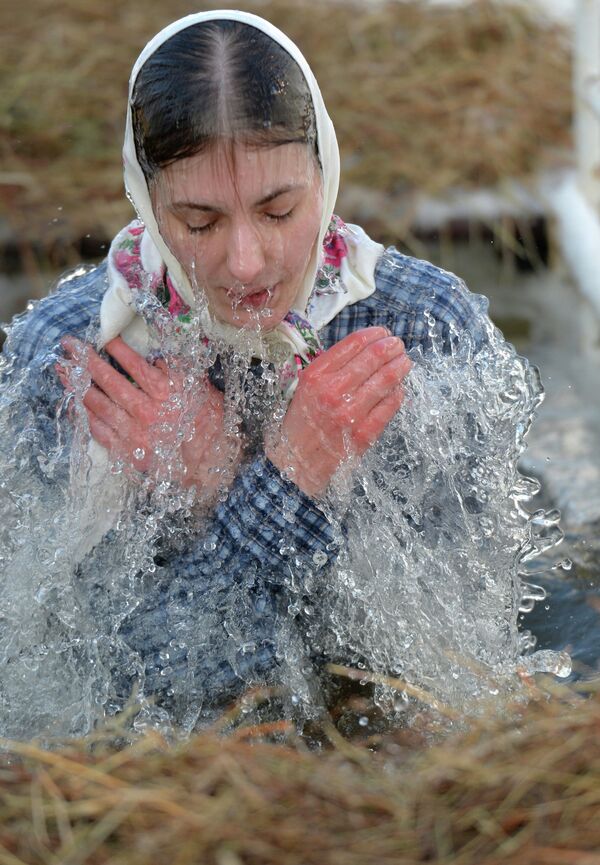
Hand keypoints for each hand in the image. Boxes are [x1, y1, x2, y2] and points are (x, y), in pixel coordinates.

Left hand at [57, 336, 240, 494]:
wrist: (211, 465)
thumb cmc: (210, 425)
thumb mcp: (201, 390)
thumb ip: (179, 370)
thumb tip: (157, 355)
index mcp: (167, 393)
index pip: (135, 365)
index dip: (117, 349)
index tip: (103, 337)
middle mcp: (147, 410)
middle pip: (109, 381)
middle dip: (86, 360)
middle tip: (68, 345)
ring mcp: (134, 432)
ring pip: (98, 405)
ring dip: (78, 385)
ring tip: (62, 370)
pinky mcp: (128, 451)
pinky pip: (99, 431)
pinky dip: (85, 417)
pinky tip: (75, 404)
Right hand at [266, 327, 410, 496]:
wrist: (296, 462)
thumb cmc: (302, 422)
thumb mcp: (306, 388)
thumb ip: (331, 369)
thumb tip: (365, 350)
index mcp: (316, 375)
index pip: (353, 344)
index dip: (374, 335)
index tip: (383, 333)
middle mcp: (332, 391)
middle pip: (373, 358)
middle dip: (391, 348)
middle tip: (399, 345)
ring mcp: (349, 413)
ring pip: (386, 380)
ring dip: (400, 367)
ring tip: (405, 362)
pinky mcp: (363, 433)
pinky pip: (389, 406)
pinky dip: (398, 393)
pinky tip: (399, 389)